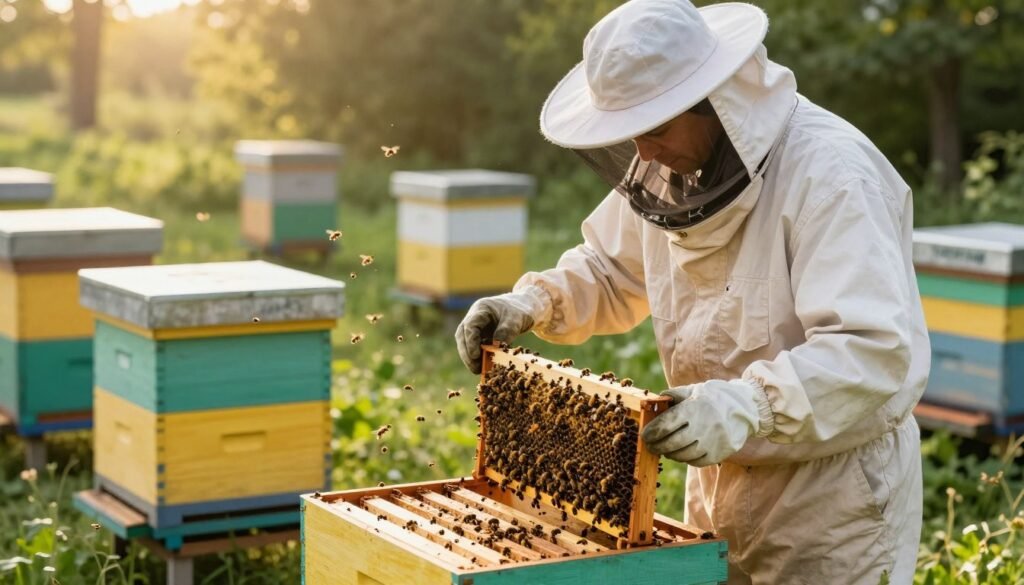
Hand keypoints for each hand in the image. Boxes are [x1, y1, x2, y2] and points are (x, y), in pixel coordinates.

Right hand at [455, 292, 546, 373]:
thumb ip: (506, 331)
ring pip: (465, 342)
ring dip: (470, 357)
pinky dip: (477, 357)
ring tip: (478, 370)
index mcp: (481, 308)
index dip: (470, 341)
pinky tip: (483, 367)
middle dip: (467, 353)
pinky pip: (474, 347)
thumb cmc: (520, 310)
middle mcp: (474, 317)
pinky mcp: (480, 336)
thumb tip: (495, 348)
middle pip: (463, 335)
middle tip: (475, 368)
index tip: (476, 355)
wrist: (524, 307)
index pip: (470, 325)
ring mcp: (476, 327)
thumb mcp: (517, 319)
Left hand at [641, 379, 770, 465]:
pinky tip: (681, 452)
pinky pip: (696, 461)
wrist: (744, 409)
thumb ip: (673, 396)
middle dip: (657, 446)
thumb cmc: (712, 398)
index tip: (644, 435)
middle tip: (650, 446)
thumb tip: (654, 402)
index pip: (666, 424)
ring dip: (670, 453)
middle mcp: (703, 426)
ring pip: (683, 454)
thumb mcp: (693, 390)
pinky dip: (685, 458)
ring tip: (665, 449)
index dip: (652, 432)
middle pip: (672, 442)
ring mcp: (712, 442)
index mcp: (694, 408)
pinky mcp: (718, 454)